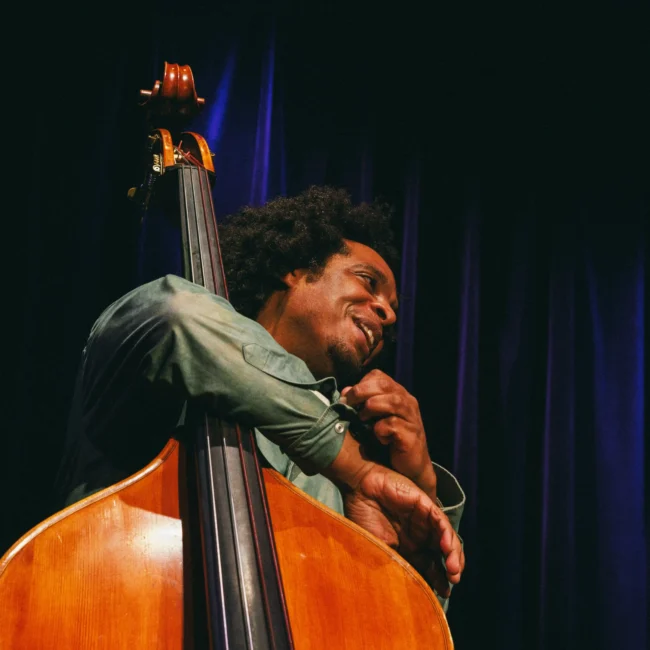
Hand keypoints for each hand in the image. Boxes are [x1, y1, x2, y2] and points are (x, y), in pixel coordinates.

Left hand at [340, 369, 436, 500]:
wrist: (411, 469)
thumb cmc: (390, 442)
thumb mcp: (374, 420)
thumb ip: (362, 404)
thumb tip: (345, 392)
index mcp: (397, 394)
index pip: (379, 376)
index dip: (361, 383)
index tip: (348, 397)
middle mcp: (407, 402)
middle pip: (384, 384)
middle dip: (361, 391)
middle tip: (349, 404)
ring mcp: (411, 418)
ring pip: (392, 401)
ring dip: (371, 408)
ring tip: (362, 419)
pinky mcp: (412, 436)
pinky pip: (393, 425)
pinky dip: (381, 430)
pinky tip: (380, 438)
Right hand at [343, 462, 464, 596]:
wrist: (358, 489)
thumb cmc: (364, 517)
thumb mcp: (380, 547)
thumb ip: (397, 561)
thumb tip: (412, 584)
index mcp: (409, 547)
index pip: (429, 565)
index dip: (438, 579)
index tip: (443, 593)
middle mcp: (420, 534)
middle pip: (443, 554)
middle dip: (450, 569)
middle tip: (451, 582)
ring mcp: (424, 520)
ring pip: (447, 539)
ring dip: (453, 555)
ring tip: (452, 570)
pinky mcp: (425, 505)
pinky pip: (441, 521)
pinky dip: (446, 534)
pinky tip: (446, 547)